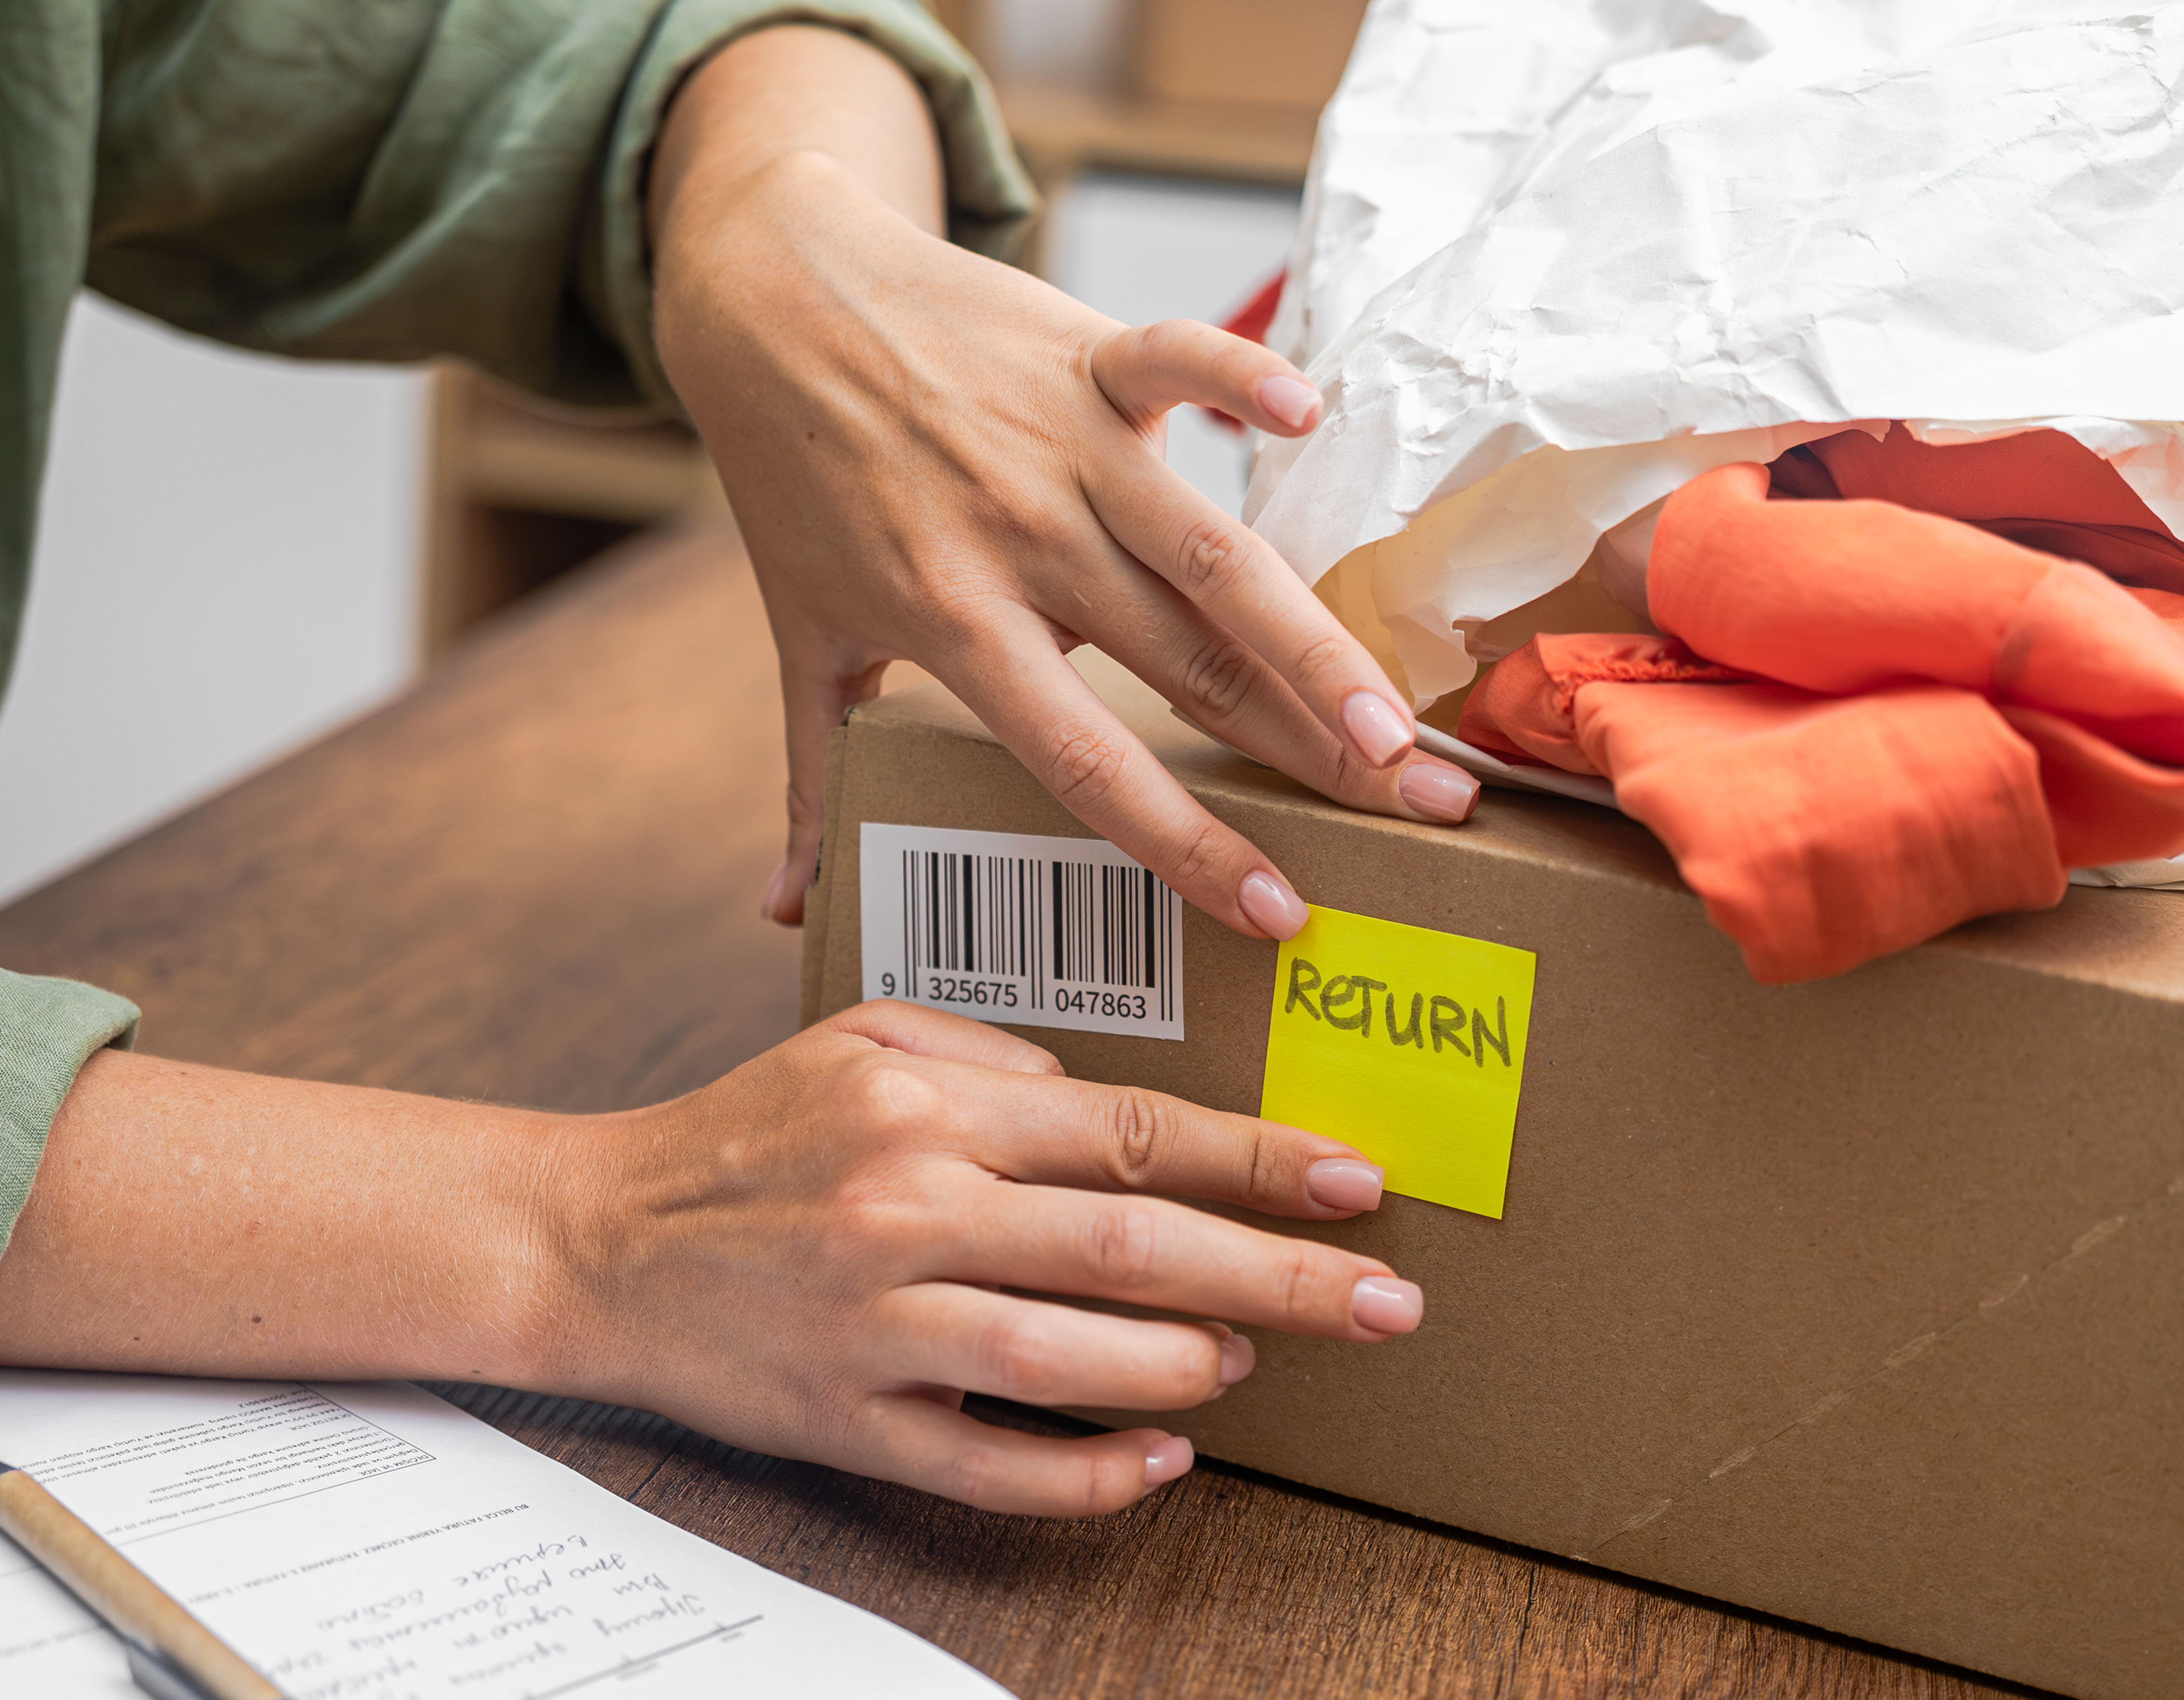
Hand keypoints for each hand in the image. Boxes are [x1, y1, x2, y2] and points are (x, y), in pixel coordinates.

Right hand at [551, 1003, 1420, 1515]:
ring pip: (1066, 1359)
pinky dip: (1087, 1472)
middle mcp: (904, 1211)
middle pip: (1127, 1246)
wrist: (594, 1240)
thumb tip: (1112, 1104)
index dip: (1254, 1160)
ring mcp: (872, 1327)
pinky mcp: (842, 1422)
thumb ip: (993, 1052)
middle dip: (1276, 1274)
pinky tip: (1165, 1460)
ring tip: (1257, 1362)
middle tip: (1386, 1298)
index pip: (1124, 1131)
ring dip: (1186, 1365)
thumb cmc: (744, 1134)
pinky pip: (987, 1466)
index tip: (1354, 1180)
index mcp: (920, 1107)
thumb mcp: (857, 1036)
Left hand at [646, 28, 1481, 939]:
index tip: (1274, 909)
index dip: (1183, 841)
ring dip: (1314, 636)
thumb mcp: (801, 635)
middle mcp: (1019, 541)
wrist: (768, 302)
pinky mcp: (1084, 355)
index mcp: (953, 621)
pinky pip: (1174, 361)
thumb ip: (812, 777)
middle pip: (1189, 665)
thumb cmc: (795, 483)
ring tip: (1399, 720)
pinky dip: (1239, 378)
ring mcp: (1059, 444)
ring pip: (1212, 553)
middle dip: (1309, 753)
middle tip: (1415, 815)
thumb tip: (788, 912)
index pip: (1084, 759)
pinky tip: (1313, 413)